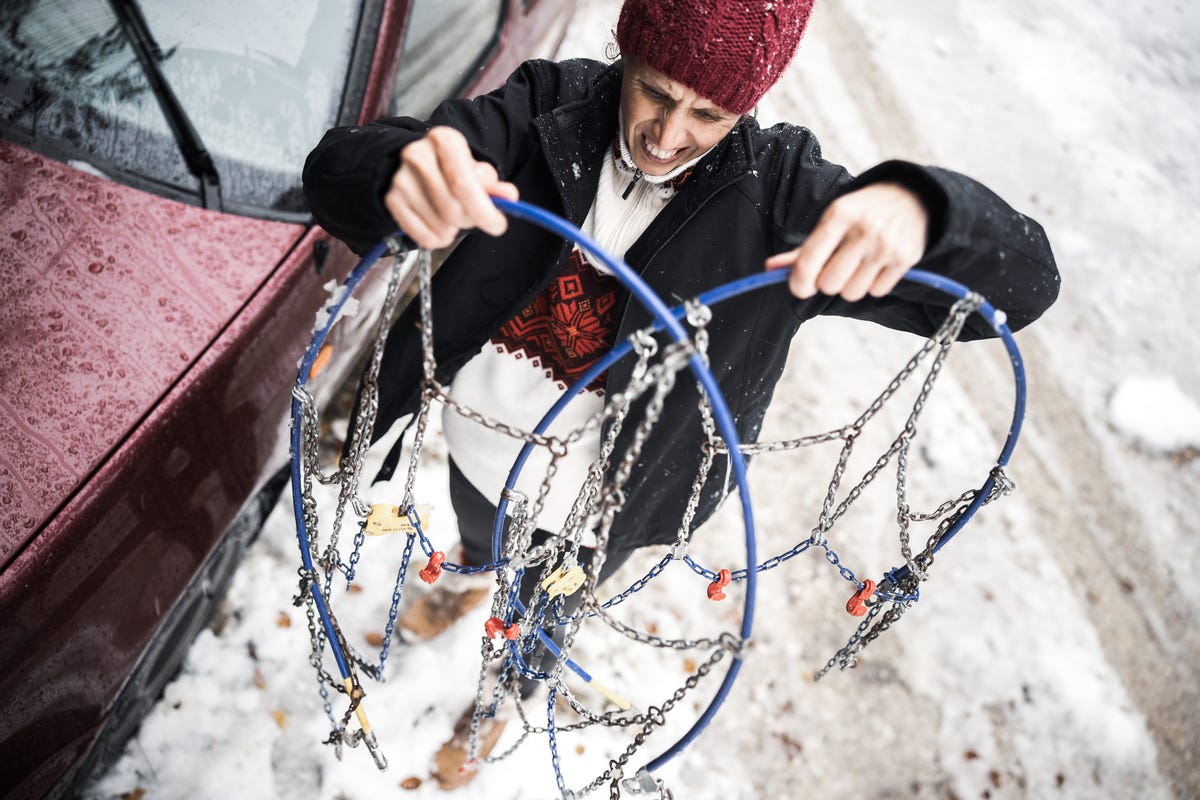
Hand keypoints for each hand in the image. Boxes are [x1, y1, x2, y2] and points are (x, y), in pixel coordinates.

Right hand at [384, 126, 518, 248]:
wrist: (418, 167)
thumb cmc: (453, 168)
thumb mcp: (476, 170)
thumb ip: (493, 186)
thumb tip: (509, 196)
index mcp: (444, 140)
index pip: (462, 182)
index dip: (482, 209)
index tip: (498, 225)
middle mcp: (417, 154)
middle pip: (452, 207)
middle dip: (470, 220)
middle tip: (473, 217)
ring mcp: (400, 177)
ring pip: (439, 225)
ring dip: (453, 230)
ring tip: (454, 217)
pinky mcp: (391, 198)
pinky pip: (422, 235)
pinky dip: (437, 240)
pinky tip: (441, 229)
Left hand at [765, 182, 928, 301]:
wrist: (911, 197)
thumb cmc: (861, 212)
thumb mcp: (832, 219)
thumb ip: (802, 248)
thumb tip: (770, 269)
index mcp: (839, 215)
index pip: (810, 262)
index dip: (799, 283)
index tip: (800, 286)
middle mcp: (864, 229)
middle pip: (829, 284)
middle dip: (827, 282)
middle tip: (835, 268)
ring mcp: (886, 245)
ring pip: (852, 293)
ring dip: (850, 285)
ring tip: (857, 265)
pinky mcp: (906, 258)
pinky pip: (876, 291)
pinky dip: (873, 284)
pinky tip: (876, 265)